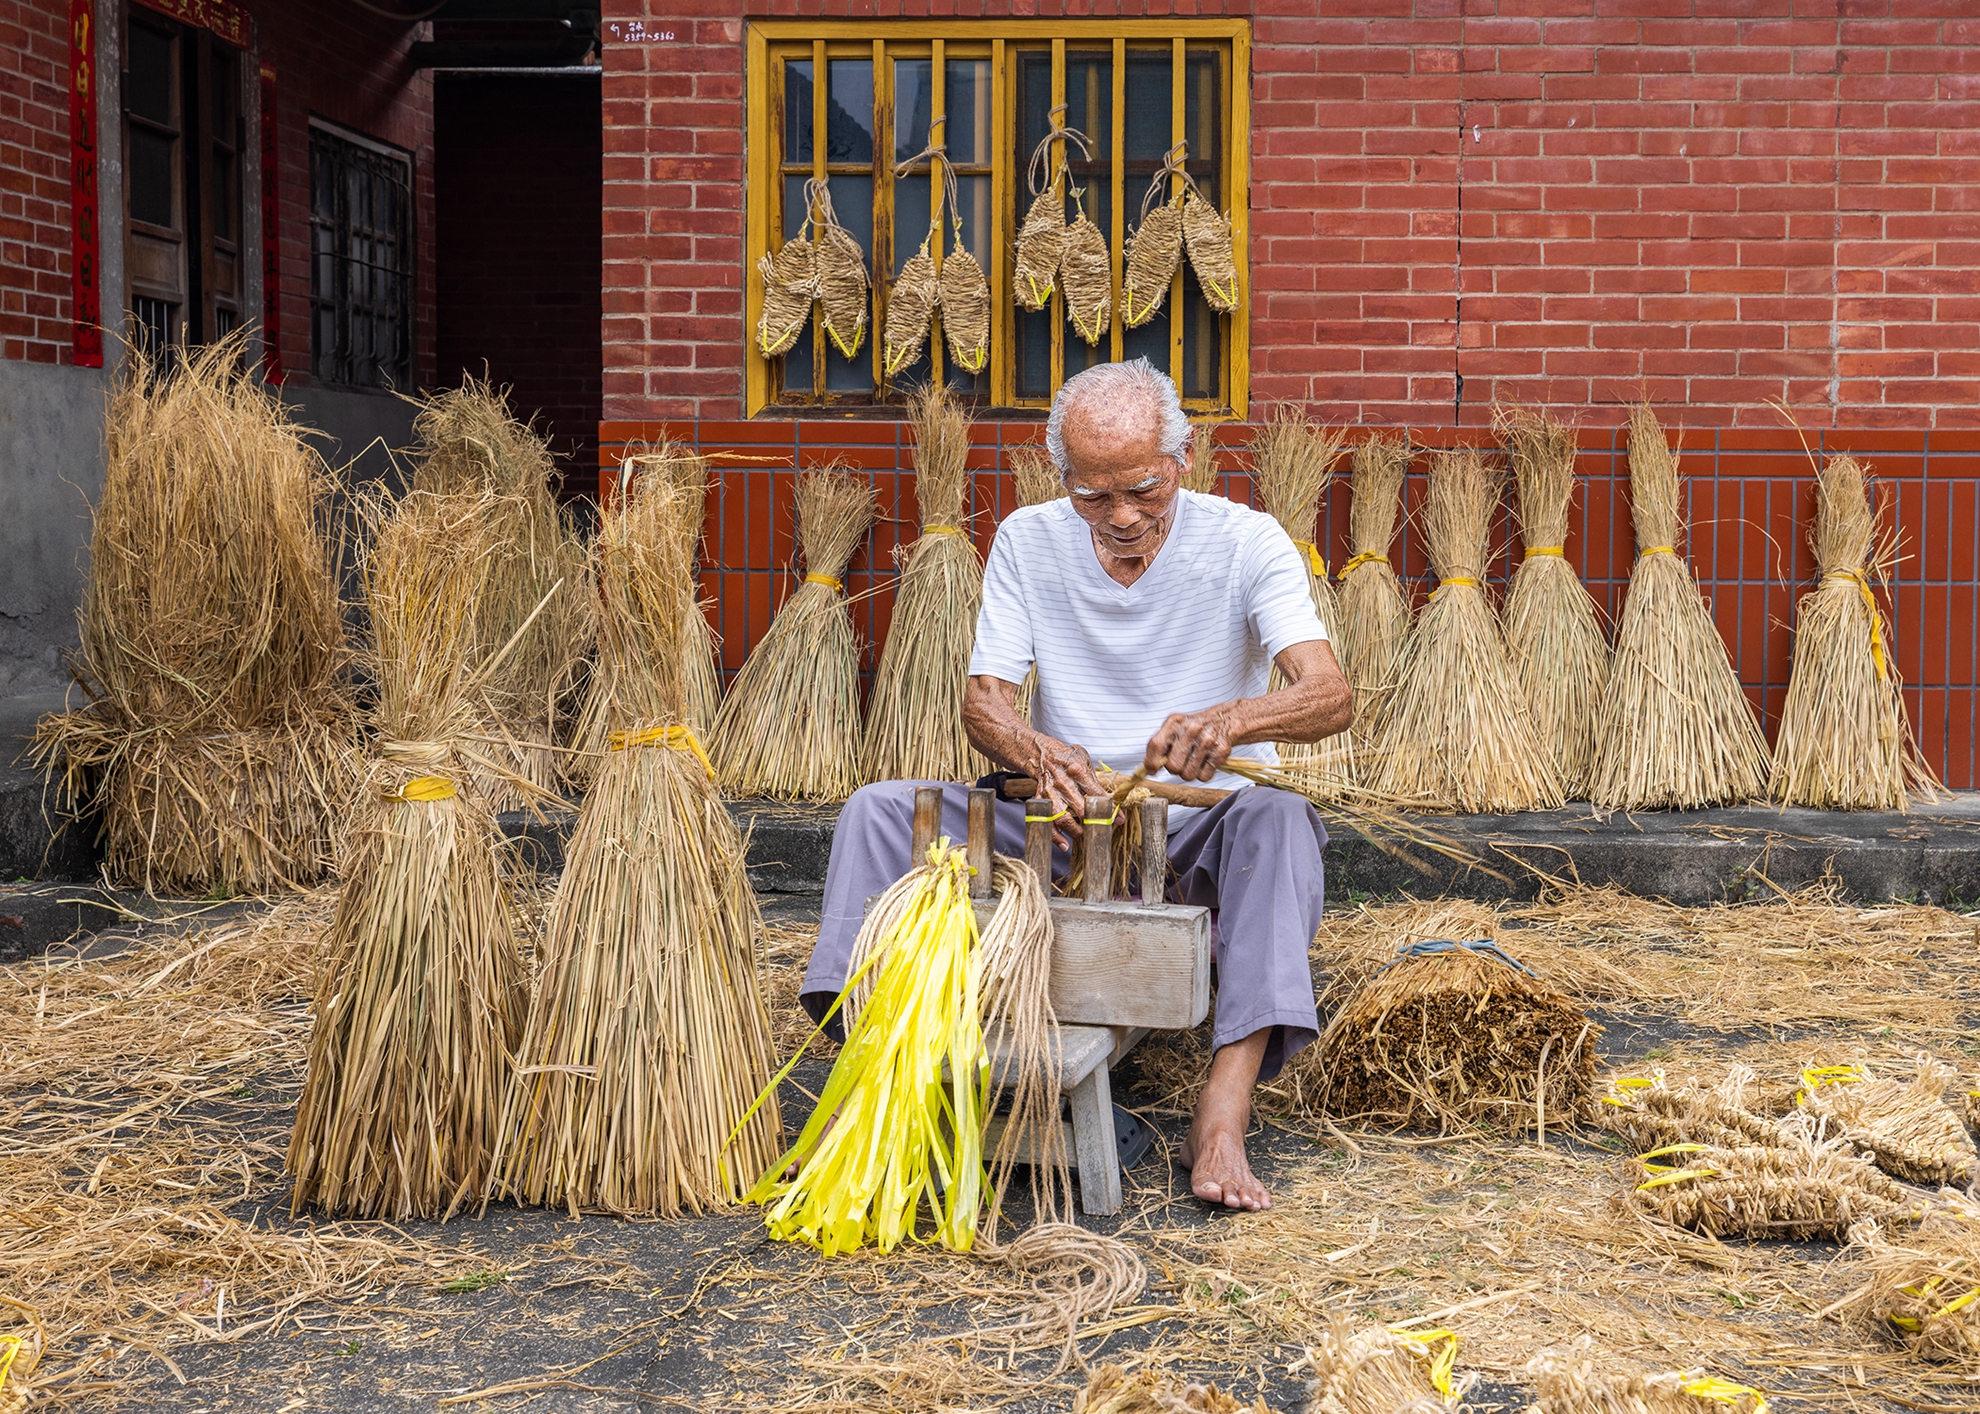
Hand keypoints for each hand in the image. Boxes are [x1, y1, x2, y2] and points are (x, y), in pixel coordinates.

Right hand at [1027, 735, 1105, 851]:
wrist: (1043, 755)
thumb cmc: (1068, 758)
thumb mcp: (1086, 762)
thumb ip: (1098, 783)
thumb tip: (1114, 804)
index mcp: (1077, 771)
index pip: (1096, 794)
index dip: (1108, 808)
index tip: (1118, 819)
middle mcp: (1063, 783)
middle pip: (1080, 809)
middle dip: (1093, 823)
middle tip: (1102, 830)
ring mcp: (1050, 793)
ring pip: (1062, 819)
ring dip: (1075, 831)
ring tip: (1085, 836)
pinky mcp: (1040, 801)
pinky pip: (1046, 822)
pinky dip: (1055, 836)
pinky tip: (1064, 844)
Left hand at [1146, 707, 1235, 783]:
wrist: (1224, 720)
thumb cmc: (1194, 728)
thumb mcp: (1174, 728)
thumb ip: (1159, 745)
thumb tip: (1147, 769)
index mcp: (1175, 722)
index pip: (1156, 745)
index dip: (1151, 762)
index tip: (1152, 770)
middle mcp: (1191, 729)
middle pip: (1172, 766)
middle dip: (1174, 769)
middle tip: (1180, 761)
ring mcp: (1207, 740)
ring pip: (1188, 775)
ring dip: (1189, 772)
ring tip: (1194, 760)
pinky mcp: (1221, 751)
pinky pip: (1204, 777)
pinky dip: (1203, 773)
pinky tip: (1205, 761)